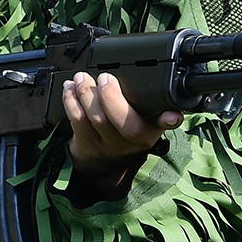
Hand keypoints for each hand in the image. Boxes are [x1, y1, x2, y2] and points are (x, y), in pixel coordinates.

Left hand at [63, 72, 179, 180]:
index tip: (172, 114)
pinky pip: (77, 121)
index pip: (163, 125)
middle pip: (126, 124)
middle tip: (105, 77)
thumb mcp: (143, 124)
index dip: (170, 121)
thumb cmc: (122, 133)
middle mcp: (132, 141)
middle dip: (112, 97)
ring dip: (87, 93)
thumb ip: (151, 107)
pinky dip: (71, 100)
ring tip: (81, 78)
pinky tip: (70, 88)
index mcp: (150, 131)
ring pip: (98, 119)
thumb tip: (166, 95)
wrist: (101, 163)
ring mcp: (108, 145)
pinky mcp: (87, 145)